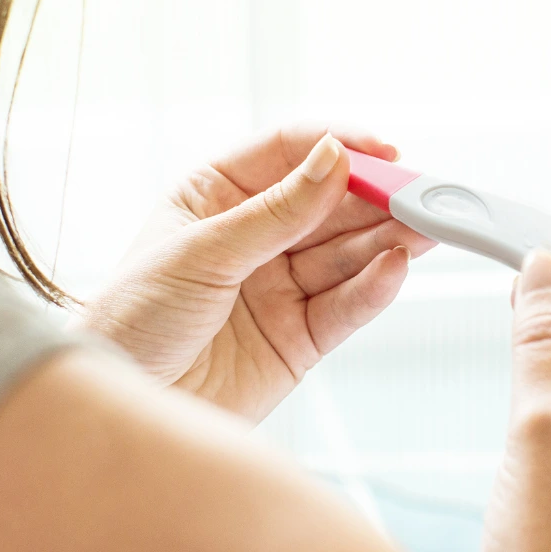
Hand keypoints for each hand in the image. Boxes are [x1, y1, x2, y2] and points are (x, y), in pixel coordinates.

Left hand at [78, 123, 435, 420]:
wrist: (124, 405)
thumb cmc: (134, 319)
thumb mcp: (201, 253)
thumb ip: (275, 212)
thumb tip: (334, 161)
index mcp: (217, 196)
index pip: (287, 154)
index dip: (337, 146)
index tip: (382, 149)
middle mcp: (255, 237)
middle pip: (328, 205)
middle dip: (375, 198)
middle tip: (420, 192)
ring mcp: (280, 286)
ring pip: (346, 254)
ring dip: (387, 239)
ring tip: (426, 226)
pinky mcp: (300, 338)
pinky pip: (344, 306)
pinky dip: (373, 288)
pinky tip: (396, 268)